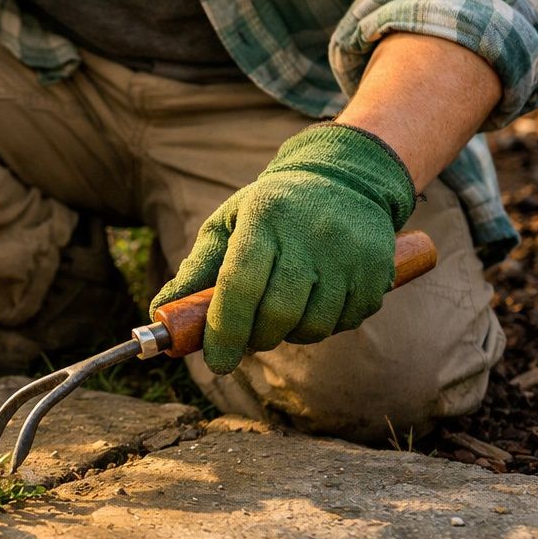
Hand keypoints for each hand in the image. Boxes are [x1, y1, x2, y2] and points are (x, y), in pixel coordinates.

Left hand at [150, 124, 416, 373]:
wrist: (344, 178)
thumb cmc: (272, 209)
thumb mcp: (228, 225)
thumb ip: (196, 271)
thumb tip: (160, 314)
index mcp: (264, 218)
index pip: (240, 285)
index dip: (225, 330)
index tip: (216, 360)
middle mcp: (309, 234)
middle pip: (278, 313)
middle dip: (256, 338)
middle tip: (247, 337)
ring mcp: (348, 253)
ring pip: (314, 325)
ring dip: (290, 334)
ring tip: (281, 313)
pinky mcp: (377, 270)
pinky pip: (346, 322)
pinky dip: (324, 325)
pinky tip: (315, 302)